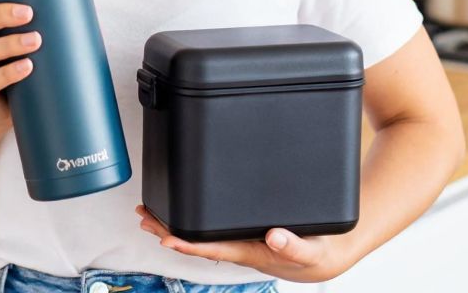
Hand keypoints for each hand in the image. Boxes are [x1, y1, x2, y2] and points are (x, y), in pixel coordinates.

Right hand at [0, 0, 40, 129]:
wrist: (0, 111)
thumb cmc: (16, 64)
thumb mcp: (22, 39)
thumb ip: (39, 21)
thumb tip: (81, 3)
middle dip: (1, 14)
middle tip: (29, 12)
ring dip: (9, 43)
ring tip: (36, 40)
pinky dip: (8, 73)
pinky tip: (27, 67)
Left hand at [135, 205, 351, 283]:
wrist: (324, 257)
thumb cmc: (316, 256)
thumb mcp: (311, 251)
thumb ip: (294, 246)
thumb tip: (274, 237)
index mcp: (250, 252)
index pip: (212, 248)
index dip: (187, 242)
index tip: (165, 236)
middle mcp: (238, 246)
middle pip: (196, 240)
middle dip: (167, 230)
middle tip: (144, 217)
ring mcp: (237, 239)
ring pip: (199, 233)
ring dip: (173, 224)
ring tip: (149, 214)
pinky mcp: (241, 230)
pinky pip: (210, 225)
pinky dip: (191, 217)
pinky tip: (180, 211)